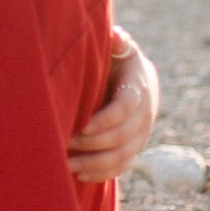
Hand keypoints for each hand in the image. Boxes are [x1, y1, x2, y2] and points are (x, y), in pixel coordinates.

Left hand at [67, 26, 159, 182]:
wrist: (134, 79)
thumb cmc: (116, 59)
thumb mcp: (117, 47)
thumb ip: (116, 42)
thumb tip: (115, 35)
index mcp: (138, 87)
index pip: (126, 108)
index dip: (106, 120)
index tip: (82, 126)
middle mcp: (144, 114)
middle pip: (123, 136)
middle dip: (94, 143)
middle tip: (65, 142)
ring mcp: (141, 134)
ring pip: (123, 156)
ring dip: (95, 163)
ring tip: (68, 164)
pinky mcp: (134, 148)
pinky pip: (122, 166)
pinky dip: (103, 173)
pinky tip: (80, 175)